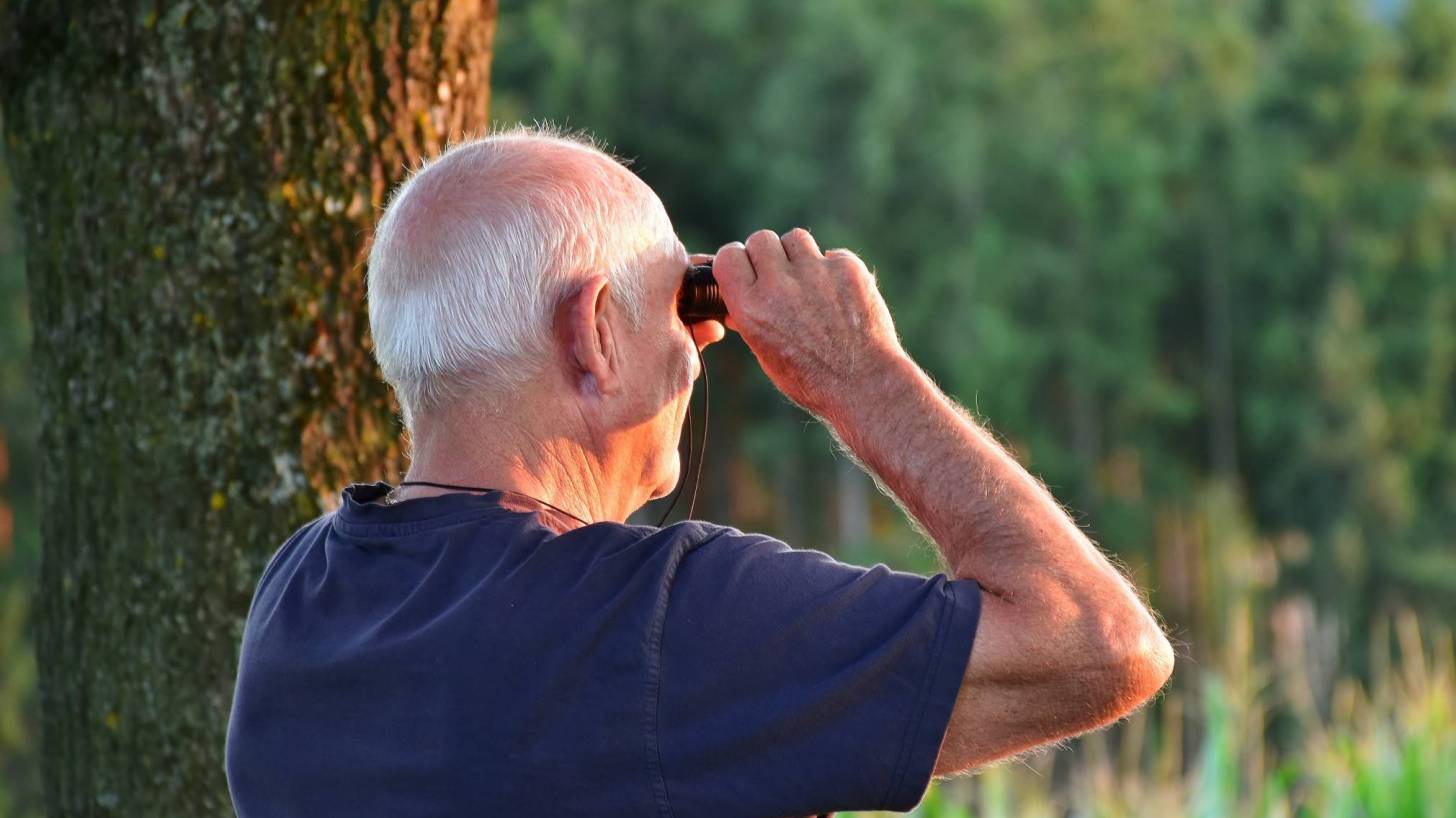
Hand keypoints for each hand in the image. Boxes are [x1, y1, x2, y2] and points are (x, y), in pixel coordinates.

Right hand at [711, 229, 905, 416]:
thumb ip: (749, 323)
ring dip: (798, 256)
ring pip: (795, 238)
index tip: (746, 269)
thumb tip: (736, 309)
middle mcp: (779, 285)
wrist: (864, 384)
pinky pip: (833, 255)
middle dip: (767, 254)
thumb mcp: (767, 356)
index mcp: (751, 308)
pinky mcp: (847, 269)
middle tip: (779, 275)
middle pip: (761, 239)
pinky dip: (833, 270)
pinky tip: (839, 295)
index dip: (737, 260)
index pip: (728, 256)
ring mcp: (815, 273)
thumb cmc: (811, 379)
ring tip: (809, 282)